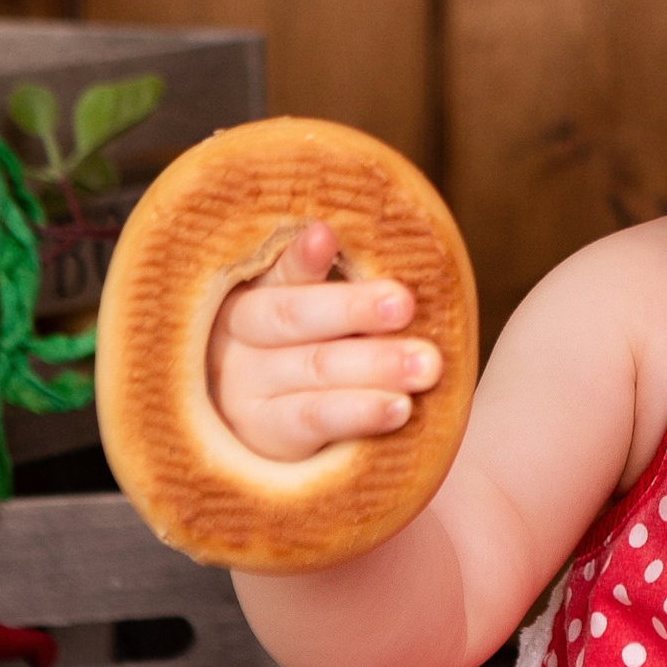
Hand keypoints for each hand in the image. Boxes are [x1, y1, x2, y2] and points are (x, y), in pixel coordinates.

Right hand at [206, 219, 442, 458]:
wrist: (258, 427)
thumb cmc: (303, 350)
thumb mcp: (310, 314)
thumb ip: (341, 289)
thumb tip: (401, 261)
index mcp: (251, 293)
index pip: (279, 270)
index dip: (302, 257)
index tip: (326, 235)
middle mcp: (239, 336)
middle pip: (293, 316)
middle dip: (353, 308)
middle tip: (404, 303)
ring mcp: (246, 387)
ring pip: (314, 367)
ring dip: (375, 364)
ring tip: (428, 365)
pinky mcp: (265, 431)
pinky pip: (315, 419)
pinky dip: (360, 412)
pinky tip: (401, 408)